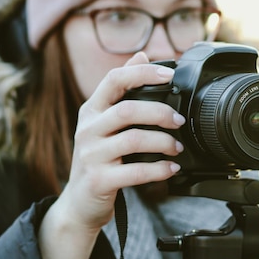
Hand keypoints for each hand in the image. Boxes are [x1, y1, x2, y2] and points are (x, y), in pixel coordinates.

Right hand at [39, 52, 183, 258]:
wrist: (79, 203)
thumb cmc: (98, 158)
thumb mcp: (103, 121)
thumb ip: (121, 89)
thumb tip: (141, 54)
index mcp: (91, 110)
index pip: (113, 79)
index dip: (142, 72)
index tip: (170, 74)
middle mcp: (87, 129)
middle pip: (127, 110)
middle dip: (160, 112)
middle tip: (179, 121)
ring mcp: (90, 155)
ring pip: (133, 140)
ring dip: (163, 142)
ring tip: (177, 147)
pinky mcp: (98, 180)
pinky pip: (134, 172)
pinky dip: (159, 169)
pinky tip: (171, 168)